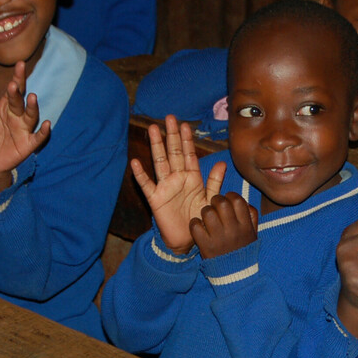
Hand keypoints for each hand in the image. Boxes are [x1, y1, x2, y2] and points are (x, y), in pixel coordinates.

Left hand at [0, 61, 50, 202]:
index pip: (12, 90)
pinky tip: (46, 124)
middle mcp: (16, 116)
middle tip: (16, 83)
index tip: (20, 64)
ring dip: (33, 107)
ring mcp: (23, 130)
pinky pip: (38, 137)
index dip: (17, 78)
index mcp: (4, 108)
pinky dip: (43, 131)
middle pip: (21, 101)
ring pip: (31, 116)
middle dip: (19, 91)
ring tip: (32, 98)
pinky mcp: (27, 144)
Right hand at [131, 115, 225, 253]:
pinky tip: (135, 162)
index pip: (188, 154)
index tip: (185, 124)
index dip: (186, 139)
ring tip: (152, 129)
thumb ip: (215, 181)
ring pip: (160, 162)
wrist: (187, 240)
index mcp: (192, 177)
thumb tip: (222, 162)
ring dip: (156, 146)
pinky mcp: (155, 198)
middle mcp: (177, 178)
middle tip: (169, 117)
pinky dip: (141, 174)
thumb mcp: (209, 198)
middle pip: (173, 152)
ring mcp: (165, 186)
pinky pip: (147, 184)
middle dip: (172, 135)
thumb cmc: (198, 217)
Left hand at [190, 192, 258, 258]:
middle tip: (214, 205)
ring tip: (207, 217)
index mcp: (245, 226)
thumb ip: (251, 216)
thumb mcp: (253, 233)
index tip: (228, 200)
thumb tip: (244, 201)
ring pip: (207, 212)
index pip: (238, 200)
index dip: (231, 196)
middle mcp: (233, 231)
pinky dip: (194, 224)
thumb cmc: (243, 249)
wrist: (236, 276)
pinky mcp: (206, 246)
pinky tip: (199, 227)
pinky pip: (195, 226)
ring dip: (205, 211)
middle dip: (216, 200)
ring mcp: (219, 239)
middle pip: (221, 203)